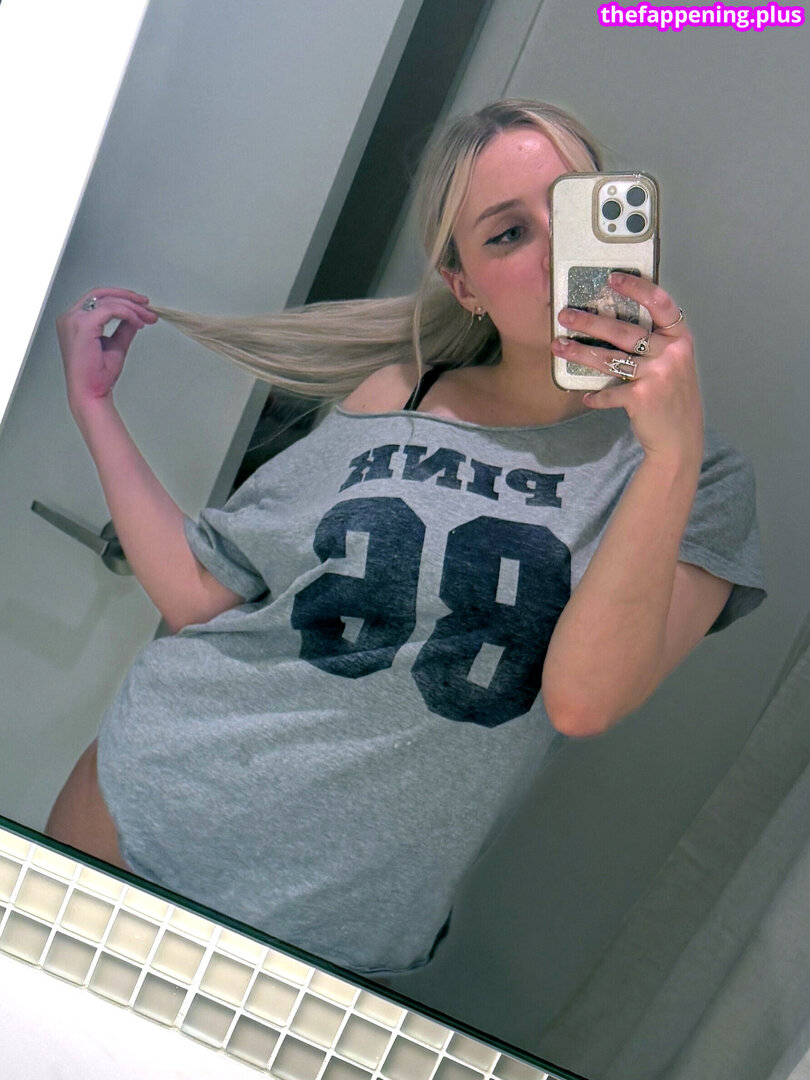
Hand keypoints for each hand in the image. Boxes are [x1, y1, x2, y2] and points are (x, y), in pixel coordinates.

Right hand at [56, 288, 157, 419]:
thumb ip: (123, 329)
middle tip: (148, 305)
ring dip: (132, 307)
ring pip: (108, 300)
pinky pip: (111, 310)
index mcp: (73, 321)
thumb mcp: (115, 346)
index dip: (121, 297)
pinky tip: (139, 323)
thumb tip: (135, 317)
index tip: (141, 305)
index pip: (97, 299)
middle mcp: (70, 318)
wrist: (91, 393)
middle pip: (101, 294)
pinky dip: (128, 313)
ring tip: (147, 318)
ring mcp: (74, 320)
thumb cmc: (98, 376)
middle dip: (128, 297)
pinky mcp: (83, 325)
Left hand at [551, 273, 702, 469]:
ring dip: (580, 352)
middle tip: (565, 315)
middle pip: (624, 331)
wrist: (680, 439)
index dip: (637, 288)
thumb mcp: (674, 363)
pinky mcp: (642, 398)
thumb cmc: (671, 397)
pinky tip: (584, 395)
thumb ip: (655, 344)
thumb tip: (612, 322)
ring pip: (610, 358)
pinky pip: (609, 392)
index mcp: (680, 338)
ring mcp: (658, 375)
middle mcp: (672, 353)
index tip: (612, 278)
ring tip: (559, 346)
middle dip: (590, 321)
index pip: (660, 303)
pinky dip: (595, 396)